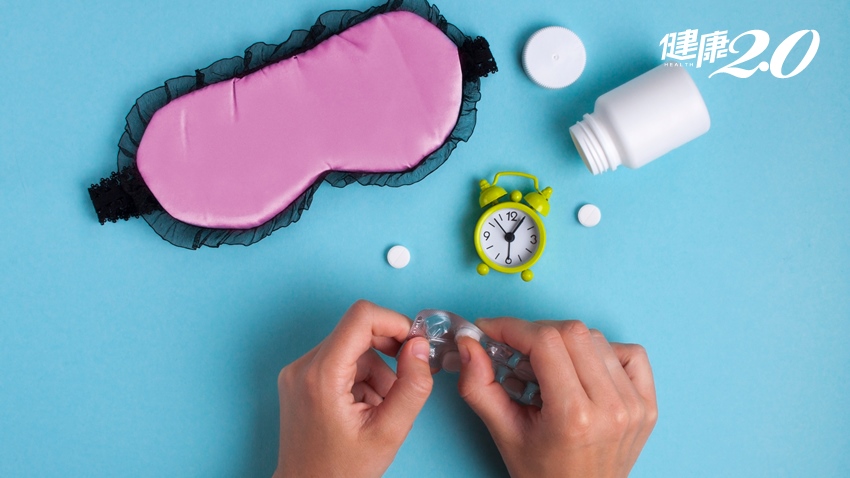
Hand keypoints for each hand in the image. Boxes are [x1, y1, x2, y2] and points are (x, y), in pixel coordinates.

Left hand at [274, 300, 433, 477]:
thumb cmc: (343, 471)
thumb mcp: (390, 432)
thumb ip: (412, 386)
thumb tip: (419, 347)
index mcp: (322, 376)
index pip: (361, 317)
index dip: (394, 322)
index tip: (413, 343)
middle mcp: (303, 367)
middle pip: (357, 330)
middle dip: (388, 352)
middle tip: (406, 379)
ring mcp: (297, 372)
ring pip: (351, 347)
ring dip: (376, 370)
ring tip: (379, 408)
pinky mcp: (299, 379)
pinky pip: (339, 360)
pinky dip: (360, 377)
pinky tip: (363, 408)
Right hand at [457, 318, 656, 477]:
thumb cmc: (543, 473)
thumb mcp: (503, 432)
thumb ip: (478, 385)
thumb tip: (468, 343)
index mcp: (573, 416)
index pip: (546, 342)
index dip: (513, 327)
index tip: (492, 330)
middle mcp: (611, 407)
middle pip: (573, 333)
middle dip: (536, 332)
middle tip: (517, 349)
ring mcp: (634, 405)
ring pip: (597, 339)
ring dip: (567, 342)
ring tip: (549, 366)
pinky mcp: (648, 404)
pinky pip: (630, 353)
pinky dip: (604, 351)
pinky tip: (584, 370)